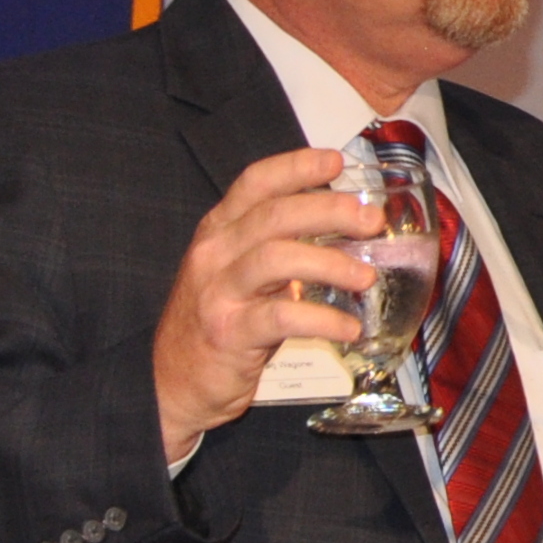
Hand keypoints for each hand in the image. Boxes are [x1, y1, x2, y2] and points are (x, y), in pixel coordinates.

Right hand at [153, 148, 382, 461]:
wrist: (172, 381)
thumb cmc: (216, 323)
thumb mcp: (240, 274)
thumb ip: (279, 249)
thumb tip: (345, 232)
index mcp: (219, 231)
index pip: (256, 182)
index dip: (296, 167)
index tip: (335, 162)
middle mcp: (215, 253)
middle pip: (274, 215)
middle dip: (328, 210)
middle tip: (370, 219)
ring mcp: (218, 292)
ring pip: (277, 258)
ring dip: (329, 263)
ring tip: (365, 276)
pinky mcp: (228, 332)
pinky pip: (281, 317)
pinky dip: (321, 320)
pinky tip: (348, 328)